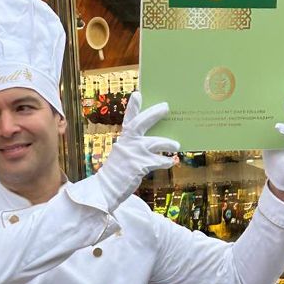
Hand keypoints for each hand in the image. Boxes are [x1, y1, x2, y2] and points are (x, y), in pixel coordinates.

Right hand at [91, 90, 179, 205]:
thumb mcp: (123, 156)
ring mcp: (133, 154)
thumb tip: (156, 143)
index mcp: (123, 140)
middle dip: (154, 114)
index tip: (138, 94)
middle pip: (140, 123)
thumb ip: (135, 147)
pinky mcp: (140, 165)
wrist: (106, 189)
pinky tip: (170, 163)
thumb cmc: (117, 173)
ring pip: (156, 143)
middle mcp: (127, 144)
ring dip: (168, 143)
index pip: (128, 120)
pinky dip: (166, 162)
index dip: (133, 107)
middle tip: (166, 106)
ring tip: (177, 145)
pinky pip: (160, 161)